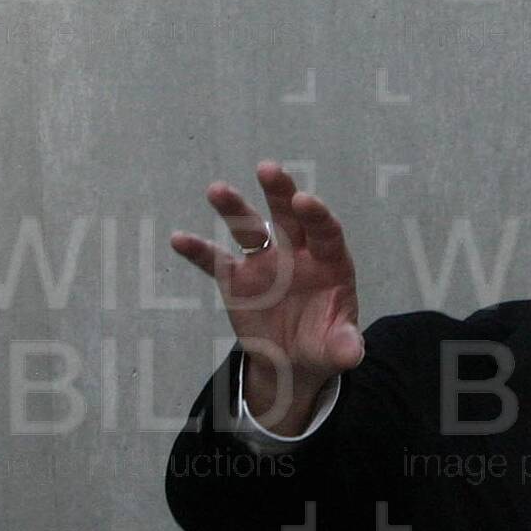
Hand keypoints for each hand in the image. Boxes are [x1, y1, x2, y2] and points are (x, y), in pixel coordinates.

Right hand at [168, 161, 362, 428]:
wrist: (294, 361)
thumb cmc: (324, 345)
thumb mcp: (338, 350)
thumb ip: (344, 347)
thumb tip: (351, 355)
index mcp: (329, 262)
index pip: (325, 232)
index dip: (316, 215)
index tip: (304, 199)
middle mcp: (297, 254)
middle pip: (289, 216)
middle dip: (280, 193)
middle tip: (268, 169)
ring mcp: (265, 264)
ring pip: (249, 228)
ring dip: (234, 209)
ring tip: (217, 190)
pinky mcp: (237, 280)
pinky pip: (215, 261)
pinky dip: (198, 250)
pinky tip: (179, 239)